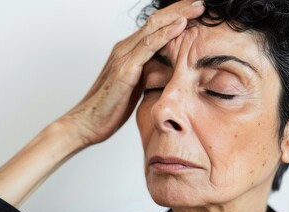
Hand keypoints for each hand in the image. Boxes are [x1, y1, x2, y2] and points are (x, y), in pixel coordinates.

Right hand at [56, 0, 204, 147]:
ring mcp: (123, 56)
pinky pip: (148, 46)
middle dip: (180, 9)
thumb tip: (169, 73)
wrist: (87, 123)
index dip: (176, 16)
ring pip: (154, 27)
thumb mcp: (135, 87)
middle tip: (201, 2)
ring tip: (198, 7)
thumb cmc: (110, 108)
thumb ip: (148, 74)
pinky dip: (166, 33)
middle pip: (156, 20)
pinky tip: (181, 25)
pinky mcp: (124, 69)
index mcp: (128, 52)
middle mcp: (124, 48)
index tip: (196, 12)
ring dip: (178, 15)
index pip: (155, 26)